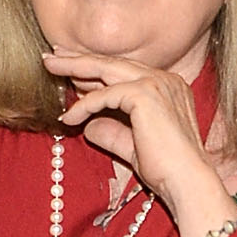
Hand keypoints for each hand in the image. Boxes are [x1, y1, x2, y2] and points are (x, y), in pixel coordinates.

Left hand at [42, 51, 236, 236]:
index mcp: (168, 87)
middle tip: (53, 54)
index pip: (125, 72)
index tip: (71, 70)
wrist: (187, 182)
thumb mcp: (133, 146)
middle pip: (113, 63)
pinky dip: (83, 105)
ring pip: (106, 68)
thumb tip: (88, 126)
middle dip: (80, 58)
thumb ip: (113, 132)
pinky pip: (103, 95)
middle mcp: (165, 79)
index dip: (96, 69)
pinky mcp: (145, 94)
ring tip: (49, 65)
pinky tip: (69, 117)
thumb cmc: (166, 170)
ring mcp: (157, 83)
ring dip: (74, 67)